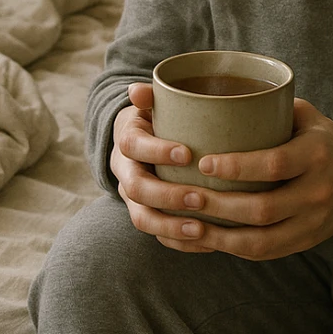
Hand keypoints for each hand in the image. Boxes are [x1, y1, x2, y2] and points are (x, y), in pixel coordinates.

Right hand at [110, 83, 218, 253]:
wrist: (145, 144)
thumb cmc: (160, 120)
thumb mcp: (156, 105)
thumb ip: (152, 97)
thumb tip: (137, 90)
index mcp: (127, 140)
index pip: (132, 146)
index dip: (156, 151)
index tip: (187, 153)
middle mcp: (125, 171)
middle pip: (136, 189)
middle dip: (168, 195)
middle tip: (201, 197)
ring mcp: (133, 198)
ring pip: (142, 218)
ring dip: (172, 226)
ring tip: (202, 229)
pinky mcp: (147, 216)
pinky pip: (157, 236)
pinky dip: (180, 243)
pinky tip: (208, 243)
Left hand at [163, 97, 332, 260]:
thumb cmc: (323, 138)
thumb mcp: (305, 115)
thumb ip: (267, 107)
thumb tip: (210, 97)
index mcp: (318, 154)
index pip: (274, 164)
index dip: (237, 167)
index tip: (204, 162)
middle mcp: (319, 191)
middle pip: (263, 209)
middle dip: (218, 205)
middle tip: (184, 195)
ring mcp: (314, 222)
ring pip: (262, 240)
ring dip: (221, 236)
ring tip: (189, 223)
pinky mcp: (307, 241)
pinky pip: (267, 253)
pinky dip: (234, 248)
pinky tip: (209, 239)